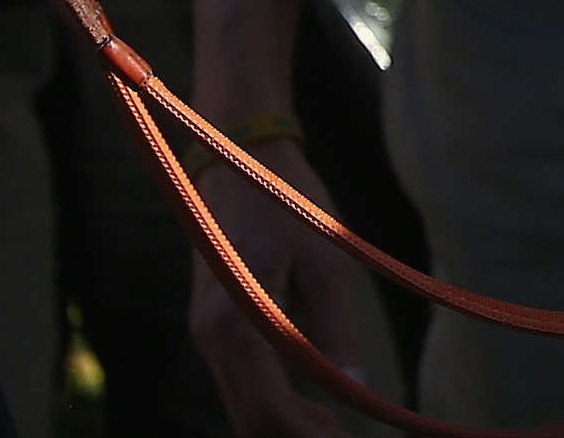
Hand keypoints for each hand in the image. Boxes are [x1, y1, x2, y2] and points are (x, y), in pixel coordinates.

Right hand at [186, 130, 391, 437]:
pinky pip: (243, 381)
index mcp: (235, 325)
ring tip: (339, 425)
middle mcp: (211, 338)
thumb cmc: (286, 200)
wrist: (237, 154)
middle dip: (296, 437)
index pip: (266, 413)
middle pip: (249, 420)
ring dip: (287, 424)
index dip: (307, 437)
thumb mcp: (326, 261)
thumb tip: (355, 387)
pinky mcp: (215, 325)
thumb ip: (334, 329)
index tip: (348, 437)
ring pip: (243, 405)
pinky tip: (316, 399)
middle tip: (347, 436)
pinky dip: (276, 401)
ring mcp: (208, 334)